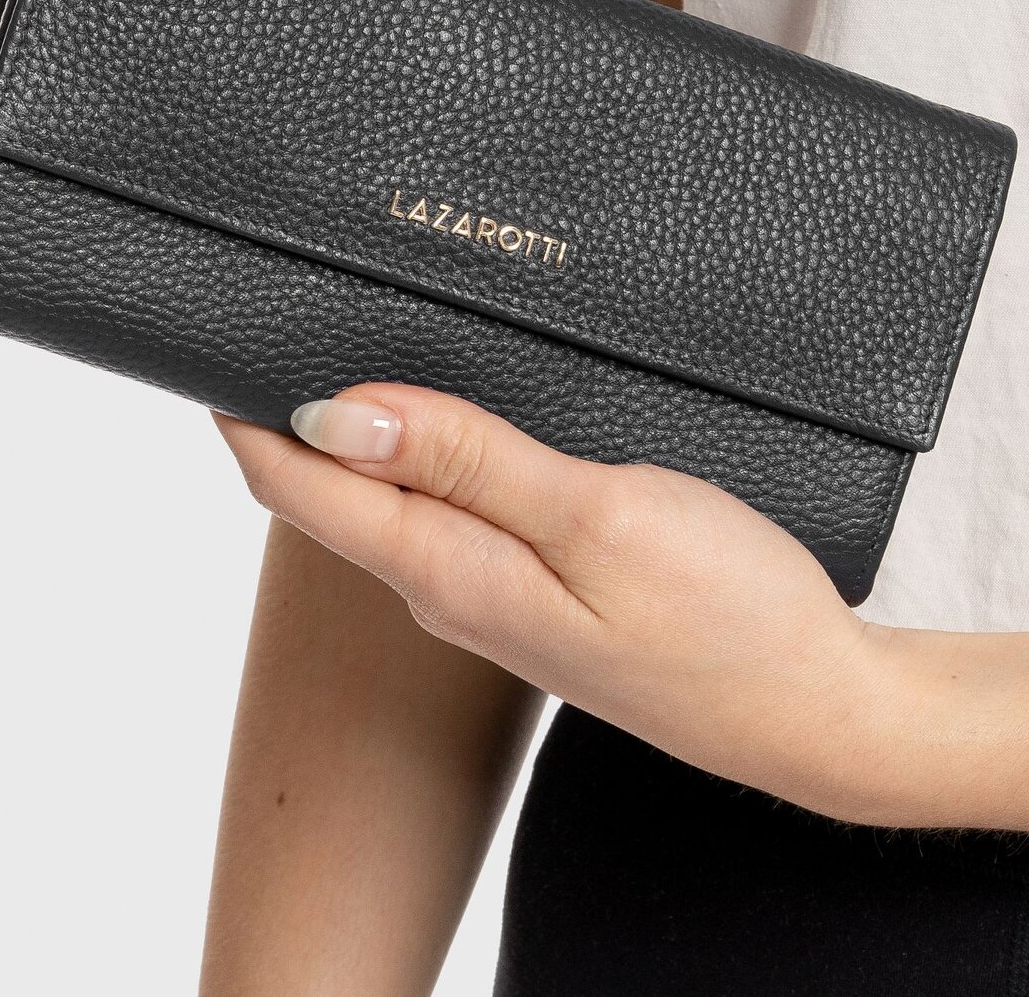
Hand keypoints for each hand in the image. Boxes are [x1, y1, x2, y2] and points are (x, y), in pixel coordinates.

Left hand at [215, 383, 891, 818]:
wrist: (813, 712)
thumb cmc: (725, 619)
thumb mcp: (595, 517)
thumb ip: (468, 463)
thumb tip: (340, 415)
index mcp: (449, 569)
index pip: (301, 486)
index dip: (245, 409)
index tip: (216, 333)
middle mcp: (451, 589)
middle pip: (330, 493)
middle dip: (289, 411)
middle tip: (276, 315)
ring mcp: (494, 595)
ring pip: (388, 501)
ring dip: (356, 433)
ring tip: (346, 348)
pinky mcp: (537, 591)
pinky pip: (447, 516)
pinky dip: (424, 461)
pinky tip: (446, 425)